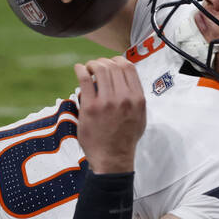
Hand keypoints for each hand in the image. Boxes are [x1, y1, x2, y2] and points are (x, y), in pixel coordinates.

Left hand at [74, 57, 145, 173]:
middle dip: (103, 62)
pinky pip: (84, 79)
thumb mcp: (140, 117)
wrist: (112, 158)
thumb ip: (134, 98)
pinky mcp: (90, 107)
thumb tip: (125, 80)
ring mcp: (106, 102)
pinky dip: (80, 69)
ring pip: (100, 69)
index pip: (129, 67)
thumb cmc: (125, 138)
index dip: (118, 60)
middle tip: (96, 66)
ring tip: (87, 68)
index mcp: (137, 99)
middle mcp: (124, 98)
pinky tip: (78, 69)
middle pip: (113, 65)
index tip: (110, 63)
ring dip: (91, 64)